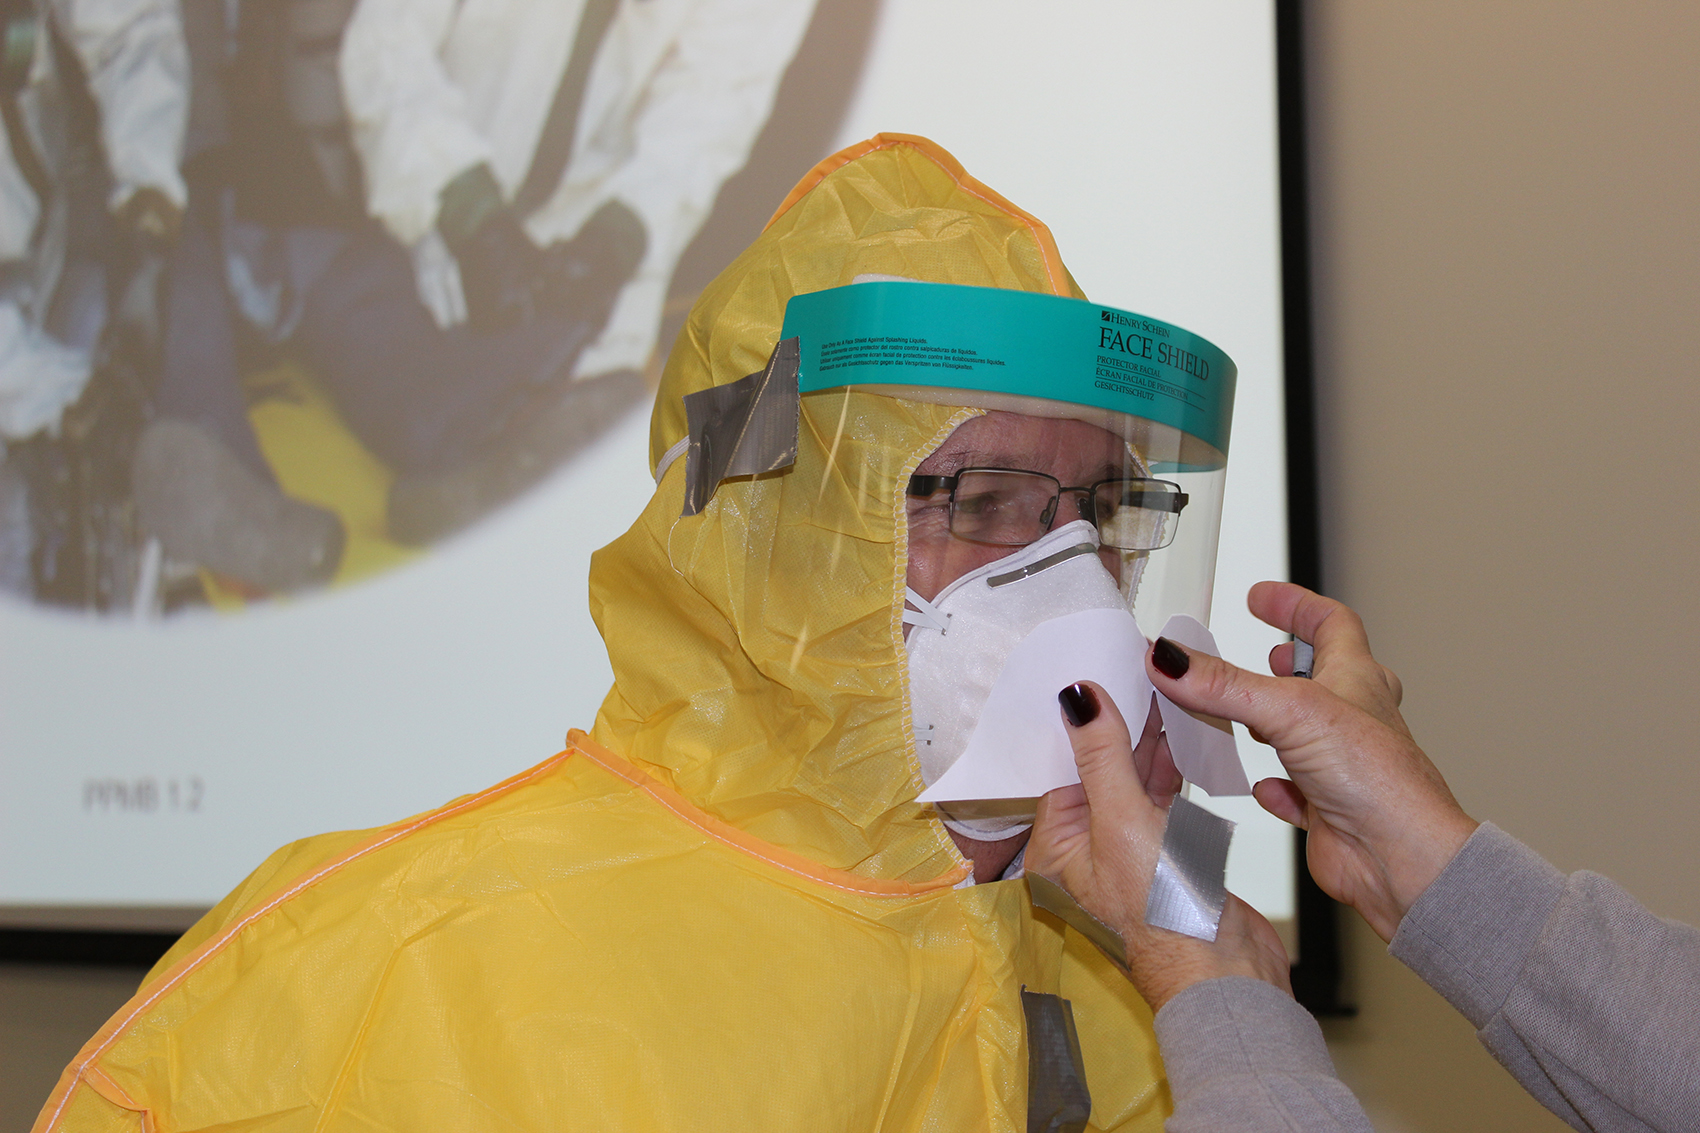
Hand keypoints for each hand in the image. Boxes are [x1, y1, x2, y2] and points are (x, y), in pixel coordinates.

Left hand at [1027, 682, 1291, 1010]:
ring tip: (1161, 693)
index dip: (1078, 725)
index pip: (1059, 770)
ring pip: (1131, 783)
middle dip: (1116, 727)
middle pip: (1096, 773)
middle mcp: (1084, 853)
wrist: (1227, 973)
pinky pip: (1161, 800)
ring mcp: (1127, 855)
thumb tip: (1076, 699)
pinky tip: (1181, 735)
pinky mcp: (1167, 857)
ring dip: (1147, 743)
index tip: (1094, 677)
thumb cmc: (1164, 915)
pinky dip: (1170, 769)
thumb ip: (1101, 756)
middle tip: (1133, 675)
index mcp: (1054, 850)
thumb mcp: (1122, 821)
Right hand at [1148, 582, 1478, 941]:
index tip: (1260, 596)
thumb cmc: (1378, 780)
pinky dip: (1274, 787)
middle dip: (1291, 662)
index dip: (1295, 604)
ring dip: (1274, 723)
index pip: (1331, 623)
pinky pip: (1297, 793)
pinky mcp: (1328, 811)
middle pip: (1325, 676)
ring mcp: (1341, 766)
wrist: (1402, 859)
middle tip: (1262, 653)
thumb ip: (1224, 685)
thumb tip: (1169, 657)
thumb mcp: (1290, 712)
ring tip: (1242, 715)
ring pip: (1305, 735)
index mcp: (1355, 681)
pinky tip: (1260, 788)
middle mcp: (1352, 720)